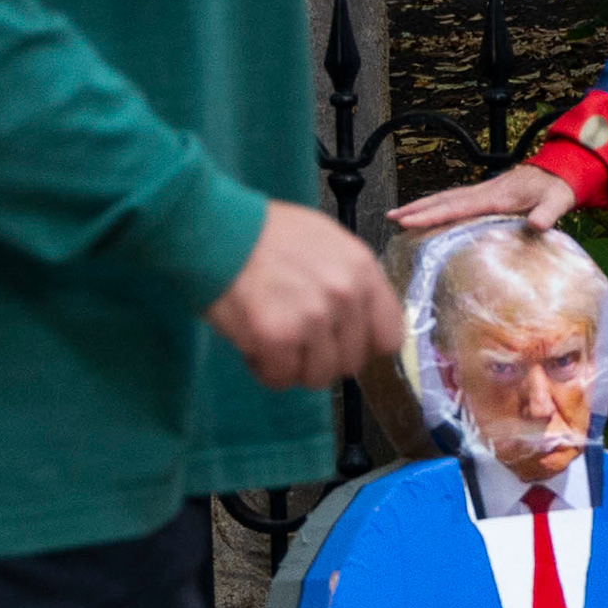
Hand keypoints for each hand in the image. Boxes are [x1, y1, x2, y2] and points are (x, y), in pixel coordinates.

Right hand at [208, 201, 407, 389]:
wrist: (216, 228)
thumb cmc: (267, 233)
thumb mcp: (327, 242)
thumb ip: (352, 281)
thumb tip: (361, 325)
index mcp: (363, 270)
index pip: (390, 336)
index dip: (364, 345)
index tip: (342, 342)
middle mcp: (345, 296)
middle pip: (351, 362)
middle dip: (323, 356)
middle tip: (296, 338)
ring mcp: (312, 318)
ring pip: (318, 376)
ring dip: (294, 365)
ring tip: (274, 338)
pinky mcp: (277, 337)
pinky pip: (281, 378)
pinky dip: (265, 369)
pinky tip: (254, 344)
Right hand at [389, 163, 577, 235]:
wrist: (561, 171)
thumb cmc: (557, 189)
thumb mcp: (558, 201)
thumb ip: (548, 214)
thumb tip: (537, 226)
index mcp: (496, 196)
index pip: (457, 206)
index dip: (432, 215)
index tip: (408, 221)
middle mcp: (484, 191)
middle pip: (443, 200)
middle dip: (416, 209)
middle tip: (390, 218)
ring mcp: (483, 191)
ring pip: (445, 198)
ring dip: (421, 206)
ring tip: (397, 216)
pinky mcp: (485, 194)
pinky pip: (454, 200)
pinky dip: (436, 206)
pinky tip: (426, 214)